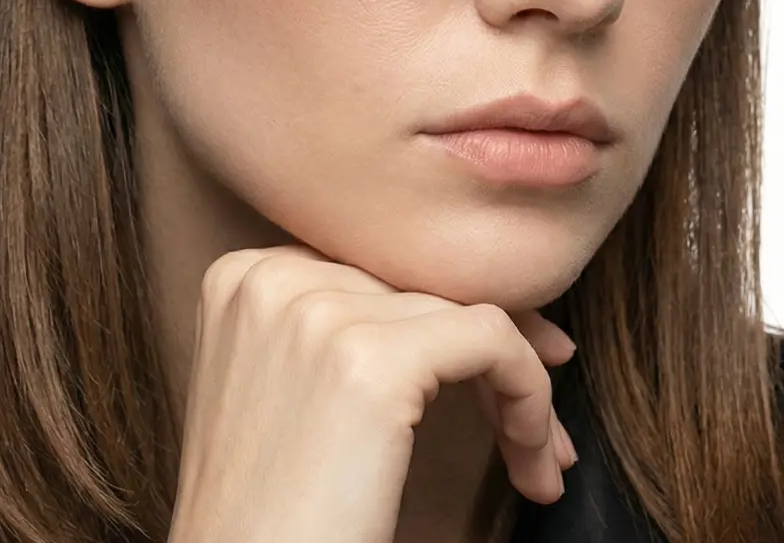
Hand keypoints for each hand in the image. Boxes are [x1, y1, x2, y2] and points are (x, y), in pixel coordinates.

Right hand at [166, 243, 578, 542]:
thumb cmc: (269, 513)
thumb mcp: (284, 390)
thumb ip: (339, 327)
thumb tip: (452, 303)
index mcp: (247, 276)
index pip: (380, 270)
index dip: (444, 319)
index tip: (494, 371)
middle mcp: (274, 277)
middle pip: (423, 288)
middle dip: (488, 354)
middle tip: (530, 422)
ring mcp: (318, 312)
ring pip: (467, 312)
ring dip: (517, 387)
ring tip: (536, 456)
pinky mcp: (372, 359)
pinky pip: (494, 340)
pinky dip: (529, 392)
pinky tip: (531, 458)